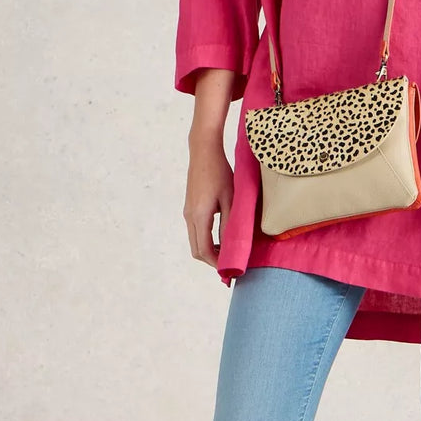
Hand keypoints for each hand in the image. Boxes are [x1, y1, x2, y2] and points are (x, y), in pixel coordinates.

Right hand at [184, 136, 233, 267]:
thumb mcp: (231, 198)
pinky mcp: (190, 208)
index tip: (232, 269)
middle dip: (213, 261)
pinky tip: (222, 237)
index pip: (205, 251)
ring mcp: (188, 212)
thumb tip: (233, 245)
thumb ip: (230, 223)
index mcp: (199, 216)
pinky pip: (196, 232)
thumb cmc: (220, 172)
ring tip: (229, 252)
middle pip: (197, 250)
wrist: (203, 151)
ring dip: (210, 251)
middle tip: (231, 264)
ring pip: (195, 242)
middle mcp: (189, 217)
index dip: (217, 263)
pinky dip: (207, 240)